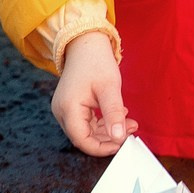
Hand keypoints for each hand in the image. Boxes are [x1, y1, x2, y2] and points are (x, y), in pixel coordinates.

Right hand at [50, 32, 133, 155]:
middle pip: (84, 137)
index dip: (102, 147)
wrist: (85, 44)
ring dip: (108, 131)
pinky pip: (87, 122)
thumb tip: (118, 137)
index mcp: (68, 108)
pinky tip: (119, 116)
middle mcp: (62, 111)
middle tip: (131, 130)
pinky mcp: (71, 106)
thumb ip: (113, 114)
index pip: (82, 140)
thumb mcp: (110, 88)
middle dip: (109, 138)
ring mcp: (65, 109)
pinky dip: (103, 123)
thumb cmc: (96, 61)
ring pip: (87, 131)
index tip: (121, 144)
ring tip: (129, 122)